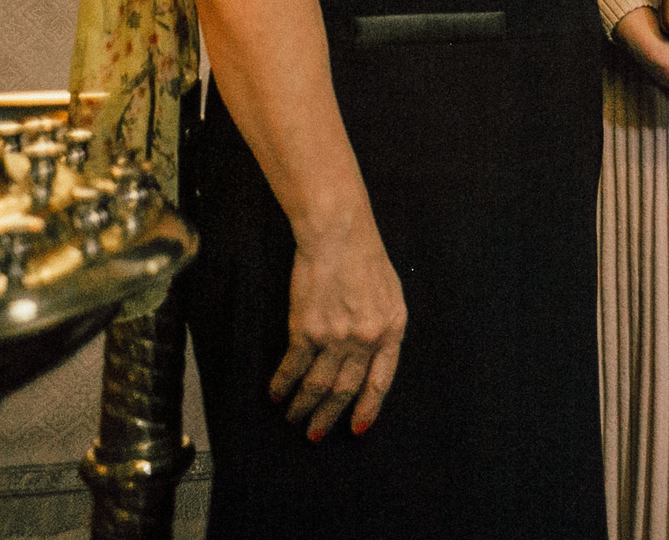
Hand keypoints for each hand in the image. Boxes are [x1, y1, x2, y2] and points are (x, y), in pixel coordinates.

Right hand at [273, 218, 405, 439]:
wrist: (339, 234)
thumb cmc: (365, 258)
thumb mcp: (391, 294)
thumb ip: (383, 327)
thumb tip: (372, 358)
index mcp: (392, 330)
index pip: (381, 381)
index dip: (368, 408)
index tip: (357, 429)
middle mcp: (366, 338)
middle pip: (347, 389)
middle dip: (329, 417)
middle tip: (315, 435)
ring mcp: (336, 336)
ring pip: (318, 385)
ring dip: (303, 406)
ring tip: (293, 418)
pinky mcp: (306, 329)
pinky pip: (293, 367)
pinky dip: (283, 384)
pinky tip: (276, 394)